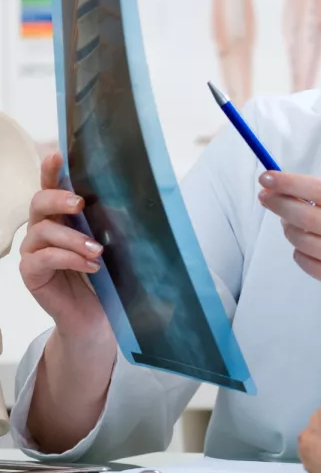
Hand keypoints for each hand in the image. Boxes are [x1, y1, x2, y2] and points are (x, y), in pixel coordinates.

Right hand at [19, 153, 111, 342]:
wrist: (97, 316)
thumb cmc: (106, 277)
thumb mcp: (115, 245)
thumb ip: (115, 224)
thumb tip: (137, 201)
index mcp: (62, 217)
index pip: (51, 187)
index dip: (51, 170)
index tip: (58, 156)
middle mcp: (43, 229)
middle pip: (39, 202)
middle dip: (59, 197)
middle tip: (80, 203)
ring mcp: (34, 251)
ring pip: (44, 231)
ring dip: (73, 238)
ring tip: (98, 251)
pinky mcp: (32, 273)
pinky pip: (43, 258)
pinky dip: (69, 259)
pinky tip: (91, 266)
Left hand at [258, 171, 320, 316]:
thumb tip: (297, 195)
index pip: (320, 191)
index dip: (289, 184)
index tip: (267, 177)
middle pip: (306, 218)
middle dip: (279, 205)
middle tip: (266, 198)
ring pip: (304, 243)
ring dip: (289, 230)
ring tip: (290, 224)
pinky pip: (311, 266)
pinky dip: (300, 253)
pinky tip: (304, 246)